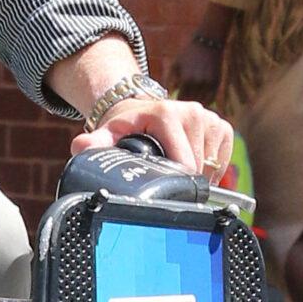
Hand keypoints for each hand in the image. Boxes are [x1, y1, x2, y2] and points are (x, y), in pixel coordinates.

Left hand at [73, 92, 234, 181]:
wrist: (142, 110)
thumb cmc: (126, 127)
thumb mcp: (108, 134)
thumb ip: (93, 143)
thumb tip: (80, 147)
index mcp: (166, 114)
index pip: (183, 161)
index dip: (176, 182)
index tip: (165, 191)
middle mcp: (191, 112)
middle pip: (198, 167)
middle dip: (186, 182)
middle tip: (168, 184)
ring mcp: (209, 118)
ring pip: (212, 166)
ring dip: (199, 177)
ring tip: (177, 173)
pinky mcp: (221, 126)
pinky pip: (222, 160)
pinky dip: (211, 169)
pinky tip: (193, 166)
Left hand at [172, 37, 222, 102]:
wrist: (209, 41)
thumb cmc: (189, 52)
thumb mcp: (176, 63)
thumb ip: (170, 79)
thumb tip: (166, 94)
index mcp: (186, 78)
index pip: (179, 98)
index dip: (176, 102)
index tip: (173, 103)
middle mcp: (198, 83)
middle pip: (189, 101)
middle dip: (184, 104)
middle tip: (180, 106)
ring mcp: (209, 83)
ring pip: (200, 102)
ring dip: (194, 104)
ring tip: (189, 105)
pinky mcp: (217, 83)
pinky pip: (210, 99)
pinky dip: (204, 102)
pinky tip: (200, 102)